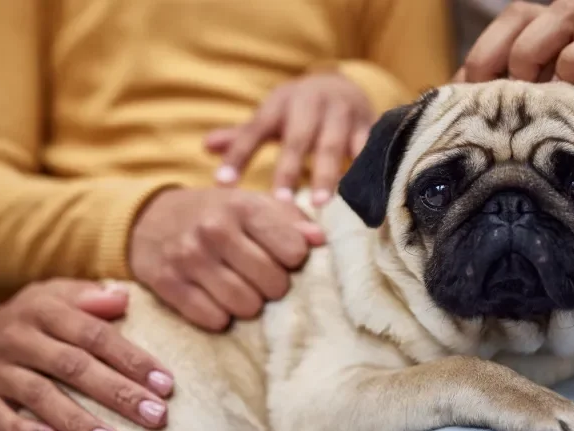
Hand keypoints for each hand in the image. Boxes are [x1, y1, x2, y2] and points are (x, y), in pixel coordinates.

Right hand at [0, 279, 173, 430]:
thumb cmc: (31, 316)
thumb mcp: (57, 295)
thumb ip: (91, 297)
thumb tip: (124, 298)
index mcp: (47, 312)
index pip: (96, 335)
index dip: (132, 359)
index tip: (165, 383)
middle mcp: (21, 340)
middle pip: (75, 367)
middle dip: (118, 393)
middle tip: (155, 415)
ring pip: (40, 396)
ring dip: (78, 422)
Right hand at [129, 187, 324, 330]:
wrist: (150, 217)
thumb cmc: (217, 214)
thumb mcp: (254, 204)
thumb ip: (291, 220)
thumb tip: (320, 240)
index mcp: (244, 207)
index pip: (294, 250)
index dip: (294, 260)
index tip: (285, 258)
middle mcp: (216, 230)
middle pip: (273, 284)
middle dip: (274, 287)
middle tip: (263, 279)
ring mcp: (189, 258)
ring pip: (245, 306)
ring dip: (249, 305)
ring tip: (243, 290)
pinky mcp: (167, 284)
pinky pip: (212, 319)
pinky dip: (221, 317)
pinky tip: (218, 301)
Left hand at [206, 72, 374, 206]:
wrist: (343, 84)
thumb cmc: (298, 110)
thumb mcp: (270, 116)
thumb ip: (242, 135)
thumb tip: (206, 146)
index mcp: (279, 104)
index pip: (254, 130)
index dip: (238, 155)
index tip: (222, 184)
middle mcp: (310, 104)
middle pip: (297, 139)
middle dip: (289, 169)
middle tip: (280, 203)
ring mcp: (341, 113)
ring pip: (333, 145)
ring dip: (327, 174)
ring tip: (321, 203)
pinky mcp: (367, 124)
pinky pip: (366, 148)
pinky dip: (364, 169)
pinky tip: (361, 194)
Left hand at [457, 0, 573, 222]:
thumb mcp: (532, 136)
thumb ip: (495, 119)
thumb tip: (447, 111)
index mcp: (539, 61)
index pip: (502, 31)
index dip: (480, 55)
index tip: (467, 96)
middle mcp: (568, 49)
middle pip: (526, 14)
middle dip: (500, 45)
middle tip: (495, 89)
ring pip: (568, 12)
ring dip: (539, 45)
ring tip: (533, 86)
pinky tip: (573, 86)